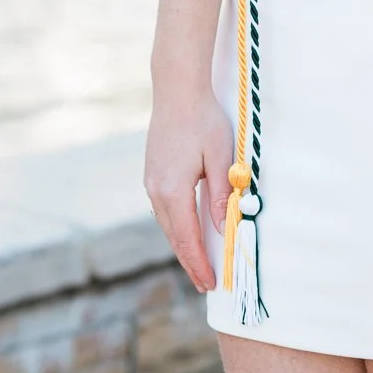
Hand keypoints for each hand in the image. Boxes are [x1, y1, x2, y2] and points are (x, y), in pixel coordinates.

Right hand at [143, 86, 233, 292]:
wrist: (176, 89)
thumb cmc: (202, 120)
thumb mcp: (220, 157)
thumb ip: (220, 194)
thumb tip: (222, 229)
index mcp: (173, 190)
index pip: (187, 238)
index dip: (199, 263)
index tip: (210, 283)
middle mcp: (156, 190)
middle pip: (174, 236)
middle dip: (189, 261)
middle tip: (205, 283)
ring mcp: (151, 181)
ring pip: (167, 224)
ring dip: (182, 245)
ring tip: (197, 263)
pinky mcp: (152, 173)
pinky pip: (164, 209)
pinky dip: (176, 226)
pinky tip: (186, 231)